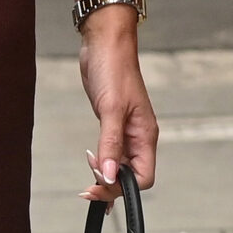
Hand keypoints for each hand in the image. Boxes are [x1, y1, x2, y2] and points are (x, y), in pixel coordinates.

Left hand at [78, 11, 157, 199]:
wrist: (104, 45)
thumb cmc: (113, 70)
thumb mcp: (110, 109)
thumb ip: (110, 144)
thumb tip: (108, 176)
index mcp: (145, 135)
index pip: (144, 177)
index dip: (122, 187)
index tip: (98, 186)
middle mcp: (138, 137)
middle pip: (131, 176)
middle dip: (110, 184)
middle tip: (87, 187)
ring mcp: (126, 131)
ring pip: (120, 165)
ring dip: (104, 175)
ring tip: (87, 175)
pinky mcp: (112, 124)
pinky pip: (111, 152)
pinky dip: (101, 162)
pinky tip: (92, 163)